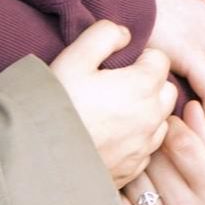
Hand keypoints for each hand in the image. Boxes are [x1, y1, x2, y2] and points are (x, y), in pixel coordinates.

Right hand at [50, 19, 178, 186]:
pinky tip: (110, 137)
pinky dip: (135, 140)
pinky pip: (146, 149)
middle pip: (167, 90)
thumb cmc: (55, 104)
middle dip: (150, 84)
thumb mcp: (74, 57)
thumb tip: (124, 35)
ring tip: (113, 112)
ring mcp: (143, 147)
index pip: (160, 60)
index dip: (140, 57)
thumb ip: (104, 35)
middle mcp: (151, 118)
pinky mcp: (132, 170)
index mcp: (142, 86)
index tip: (117, 65)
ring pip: (160, 121)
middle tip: (117, 86)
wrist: (37, 157)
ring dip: (146, 113)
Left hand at [127, 101, 204, 204]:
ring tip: (138, 158)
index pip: (182, 143)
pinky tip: (127, 183)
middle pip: (154, 157)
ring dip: (133, 163)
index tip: (168, 120)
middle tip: (149, 136)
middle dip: (149, 140)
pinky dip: (119, 189)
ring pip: (133, 177)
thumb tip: (191, 107)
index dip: (171, 123)